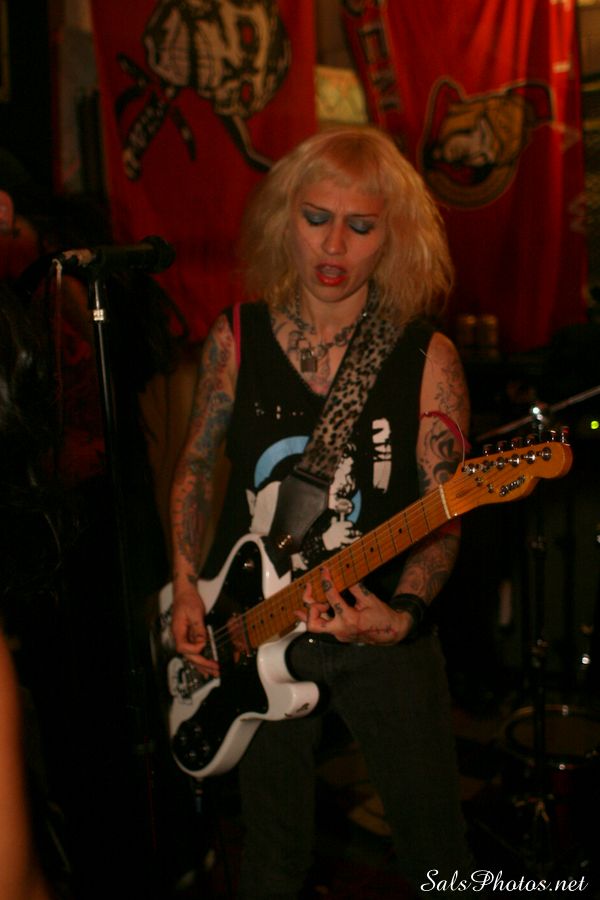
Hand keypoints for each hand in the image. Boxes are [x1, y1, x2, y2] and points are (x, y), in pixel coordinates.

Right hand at [171, 583, 218, 676]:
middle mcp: (180, 636)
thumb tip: (202, 641)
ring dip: (203, 665)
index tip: (204, 644)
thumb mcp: (195, 612)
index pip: (184, 648)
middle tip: (215, 669)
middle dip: (202, 664)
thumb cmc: (187, 600)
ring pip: (192, 656)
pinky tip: (206, 666)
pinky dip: (201, 659)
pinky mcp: (189, 636)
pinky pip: (194, 651)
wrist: (185, 593)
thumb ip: (199, 629)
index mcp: (178, 631)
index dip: (195, 649)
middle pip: (189, 656)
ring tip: (213, 671)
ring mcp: (184, 637)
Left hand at [295, 566, 413, 645]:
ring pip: (315, 625)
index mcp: (350, 619)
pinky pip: (323, 625)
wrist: (391, 632)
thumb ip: (354, 587)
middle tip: (311, 589)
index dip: (326, 581)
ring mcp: (339, 634)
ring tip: (308, 594)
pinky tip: (309, 607)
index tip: (324, 571)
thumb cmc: (382, 615)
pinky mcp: (339, 634)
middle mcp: (341, 629)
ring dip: (309, 610)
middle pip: (313, 623)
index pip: (331, 598)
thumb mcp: (370, 598)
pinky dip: (317, 615)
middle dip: (309, 605)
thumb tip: (343, 574)